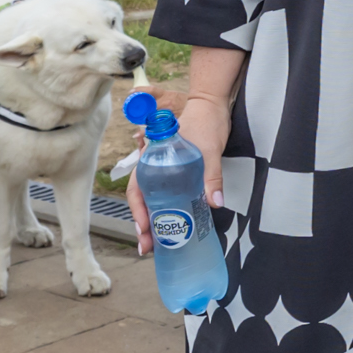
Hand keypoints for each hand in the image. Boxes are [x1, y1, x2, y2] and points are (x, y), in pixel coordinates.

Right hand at [128, 90, 229, 255]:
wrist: (212, 105)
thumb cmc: (206, 122)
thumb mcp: (209, 150)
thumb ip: (211, 176)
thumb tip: (214, 203)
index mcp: (153, 158)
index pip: (137, 188)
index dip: (137, 210)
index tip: (143, 228)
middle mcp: (154, 166)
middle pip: (141, 198)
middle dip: (141, 224)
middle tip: (148, 247)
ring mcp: (164, 170)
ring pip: (150, 198)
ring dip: (151, 221)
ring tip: (156, 244)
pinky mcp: (176, 173)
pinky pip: (165, 194)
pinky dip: (164, 211)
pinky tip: (172, 226)